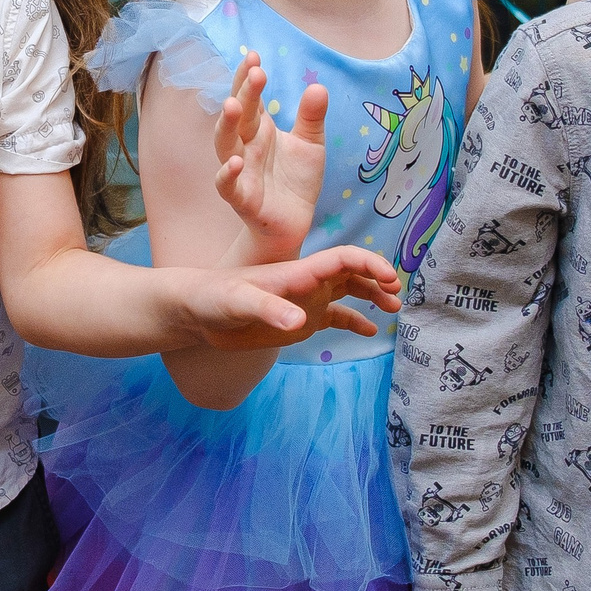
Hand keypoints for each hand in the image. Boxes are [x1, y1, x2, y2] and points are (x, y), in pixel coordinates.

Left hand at [185, 245, 400, 351]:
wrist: (195, 312)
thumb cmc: (213, 297)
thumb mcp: (237, 302)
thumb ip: (269, 310)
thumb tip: (301, 322)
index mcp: (298, 272)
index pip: (342, 258)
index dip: (369, 264)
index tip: (389, 278)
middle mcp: (308, 283)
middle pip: (353, 273)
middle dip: (378, 281)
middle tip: (396, 297)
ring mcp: (306, 301)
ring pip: (349, 292)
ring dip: (372, 298)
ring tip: (393, 311)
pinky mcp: (300, 321)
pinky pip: (335, 318)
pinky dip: (355, 322)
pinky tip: (370, 332)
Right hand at [212, 51, 328, 262]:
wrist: (294, 223)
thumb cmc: (295, 180)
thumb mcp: (311, 144)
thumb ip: (311, 118)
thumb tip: (317, 86)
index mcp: (259, 129)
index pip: (251, 98)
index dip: (248, 78)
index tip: (253, 55)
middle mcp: (245, 146)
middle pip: (238, 116)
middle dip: (244, 93)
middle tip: (255, 72)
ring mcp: (239, 171)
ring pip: (224, 145)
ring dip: (226, 126)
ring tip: (233, 105)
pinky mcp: (242, 199)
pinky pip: (227, 186)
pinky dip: (225, 175)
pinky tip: (232, 163)